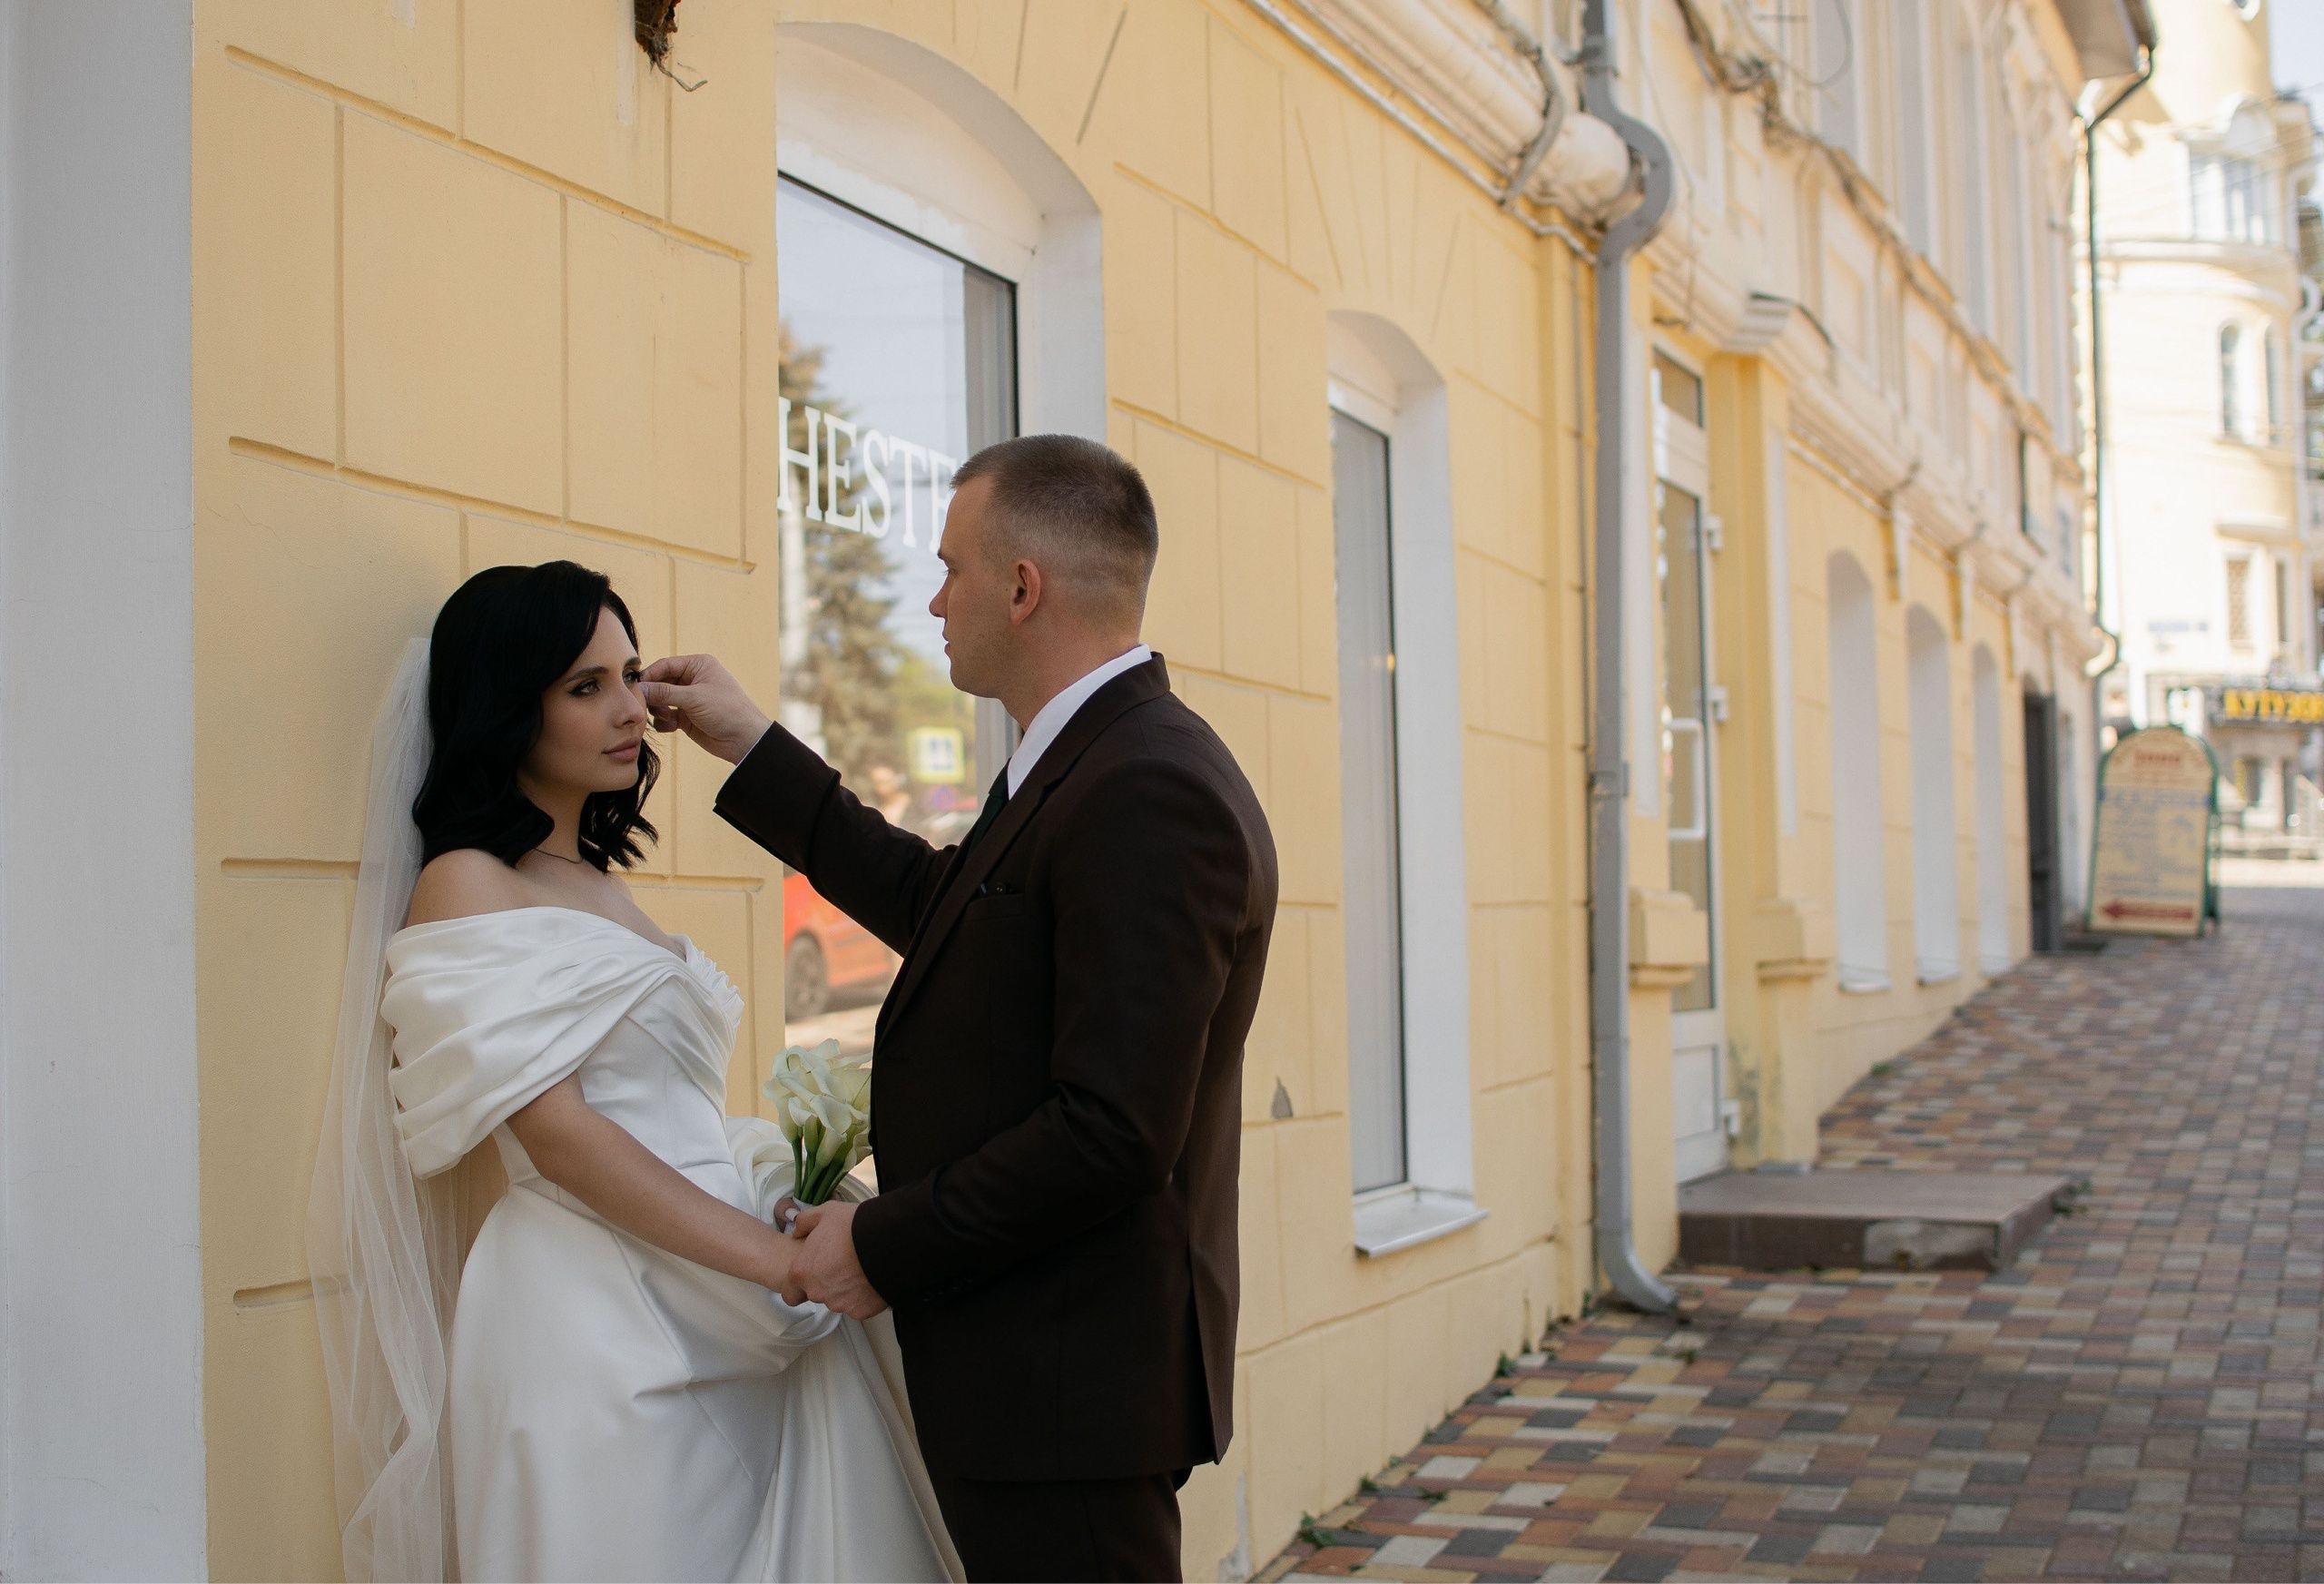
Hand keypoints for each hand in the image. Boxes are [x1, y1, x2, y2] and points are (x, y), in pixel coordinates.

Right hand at [640, 653, 772, 764]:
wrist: (744, 740)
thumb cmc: (727, 711)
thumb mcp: (694, 698)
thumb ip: (664, 692)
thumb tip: (639, 688)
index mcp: (698, 665)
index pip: (665, 665)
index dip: (649, 675)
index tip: (636, 687)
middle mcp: (692, 679)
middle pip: (660, 683)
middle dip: (653, 696)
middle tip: (645, 706)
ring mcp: (688, 699)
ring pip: (660, 700)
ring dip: (658, 710)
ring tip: (667, 718)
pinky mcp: (686, 717)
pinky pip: (665, 716)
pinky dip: (664, 722)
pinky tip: (672, 727)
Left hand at [786, 1200, 888, 1318]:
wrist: (888, 1240)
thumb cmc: (854, 1227)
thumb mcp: (825, 1213)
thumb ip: (805, 1222)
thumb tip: (798, 1230)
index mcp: (803, 1271)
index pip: (791, 1291)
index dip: (802, 1282)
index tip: (815, 1272)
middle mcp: (817, 1292)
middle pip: (817, 1293)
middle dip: (827, 1282)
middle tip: (843, 1263)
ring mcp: (839, 1303)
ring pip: (838, 1300)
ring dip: (845, 1288)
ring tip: (860, 1268)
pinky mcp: (860, 1310)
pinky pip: (858, 1305)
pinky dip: (863, 1296)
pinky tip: (870, 1278)